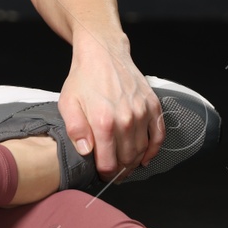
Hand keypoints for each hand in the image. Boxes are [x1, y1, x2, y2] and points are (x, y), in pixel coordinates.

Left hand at [56, 42, 165, 182]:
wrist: (103, 52)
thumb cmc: (84, 78)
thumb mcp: (68, 103)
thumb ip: (75, 130)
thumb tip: (86, 152)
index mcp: (103, 122)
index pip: (108, 163)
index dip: (104, 174)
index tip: (101, 175)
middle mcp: (126, 119)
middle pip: (127, 160)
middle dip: (119, 171)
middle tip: (113, 174)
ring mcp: (142, 112)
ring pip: (142, 151)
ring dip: (134, 163)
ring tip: (125, 166)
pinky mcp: (153, 106)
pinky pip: (159, 136)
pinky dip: (153, 150)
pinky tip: (145, 157)